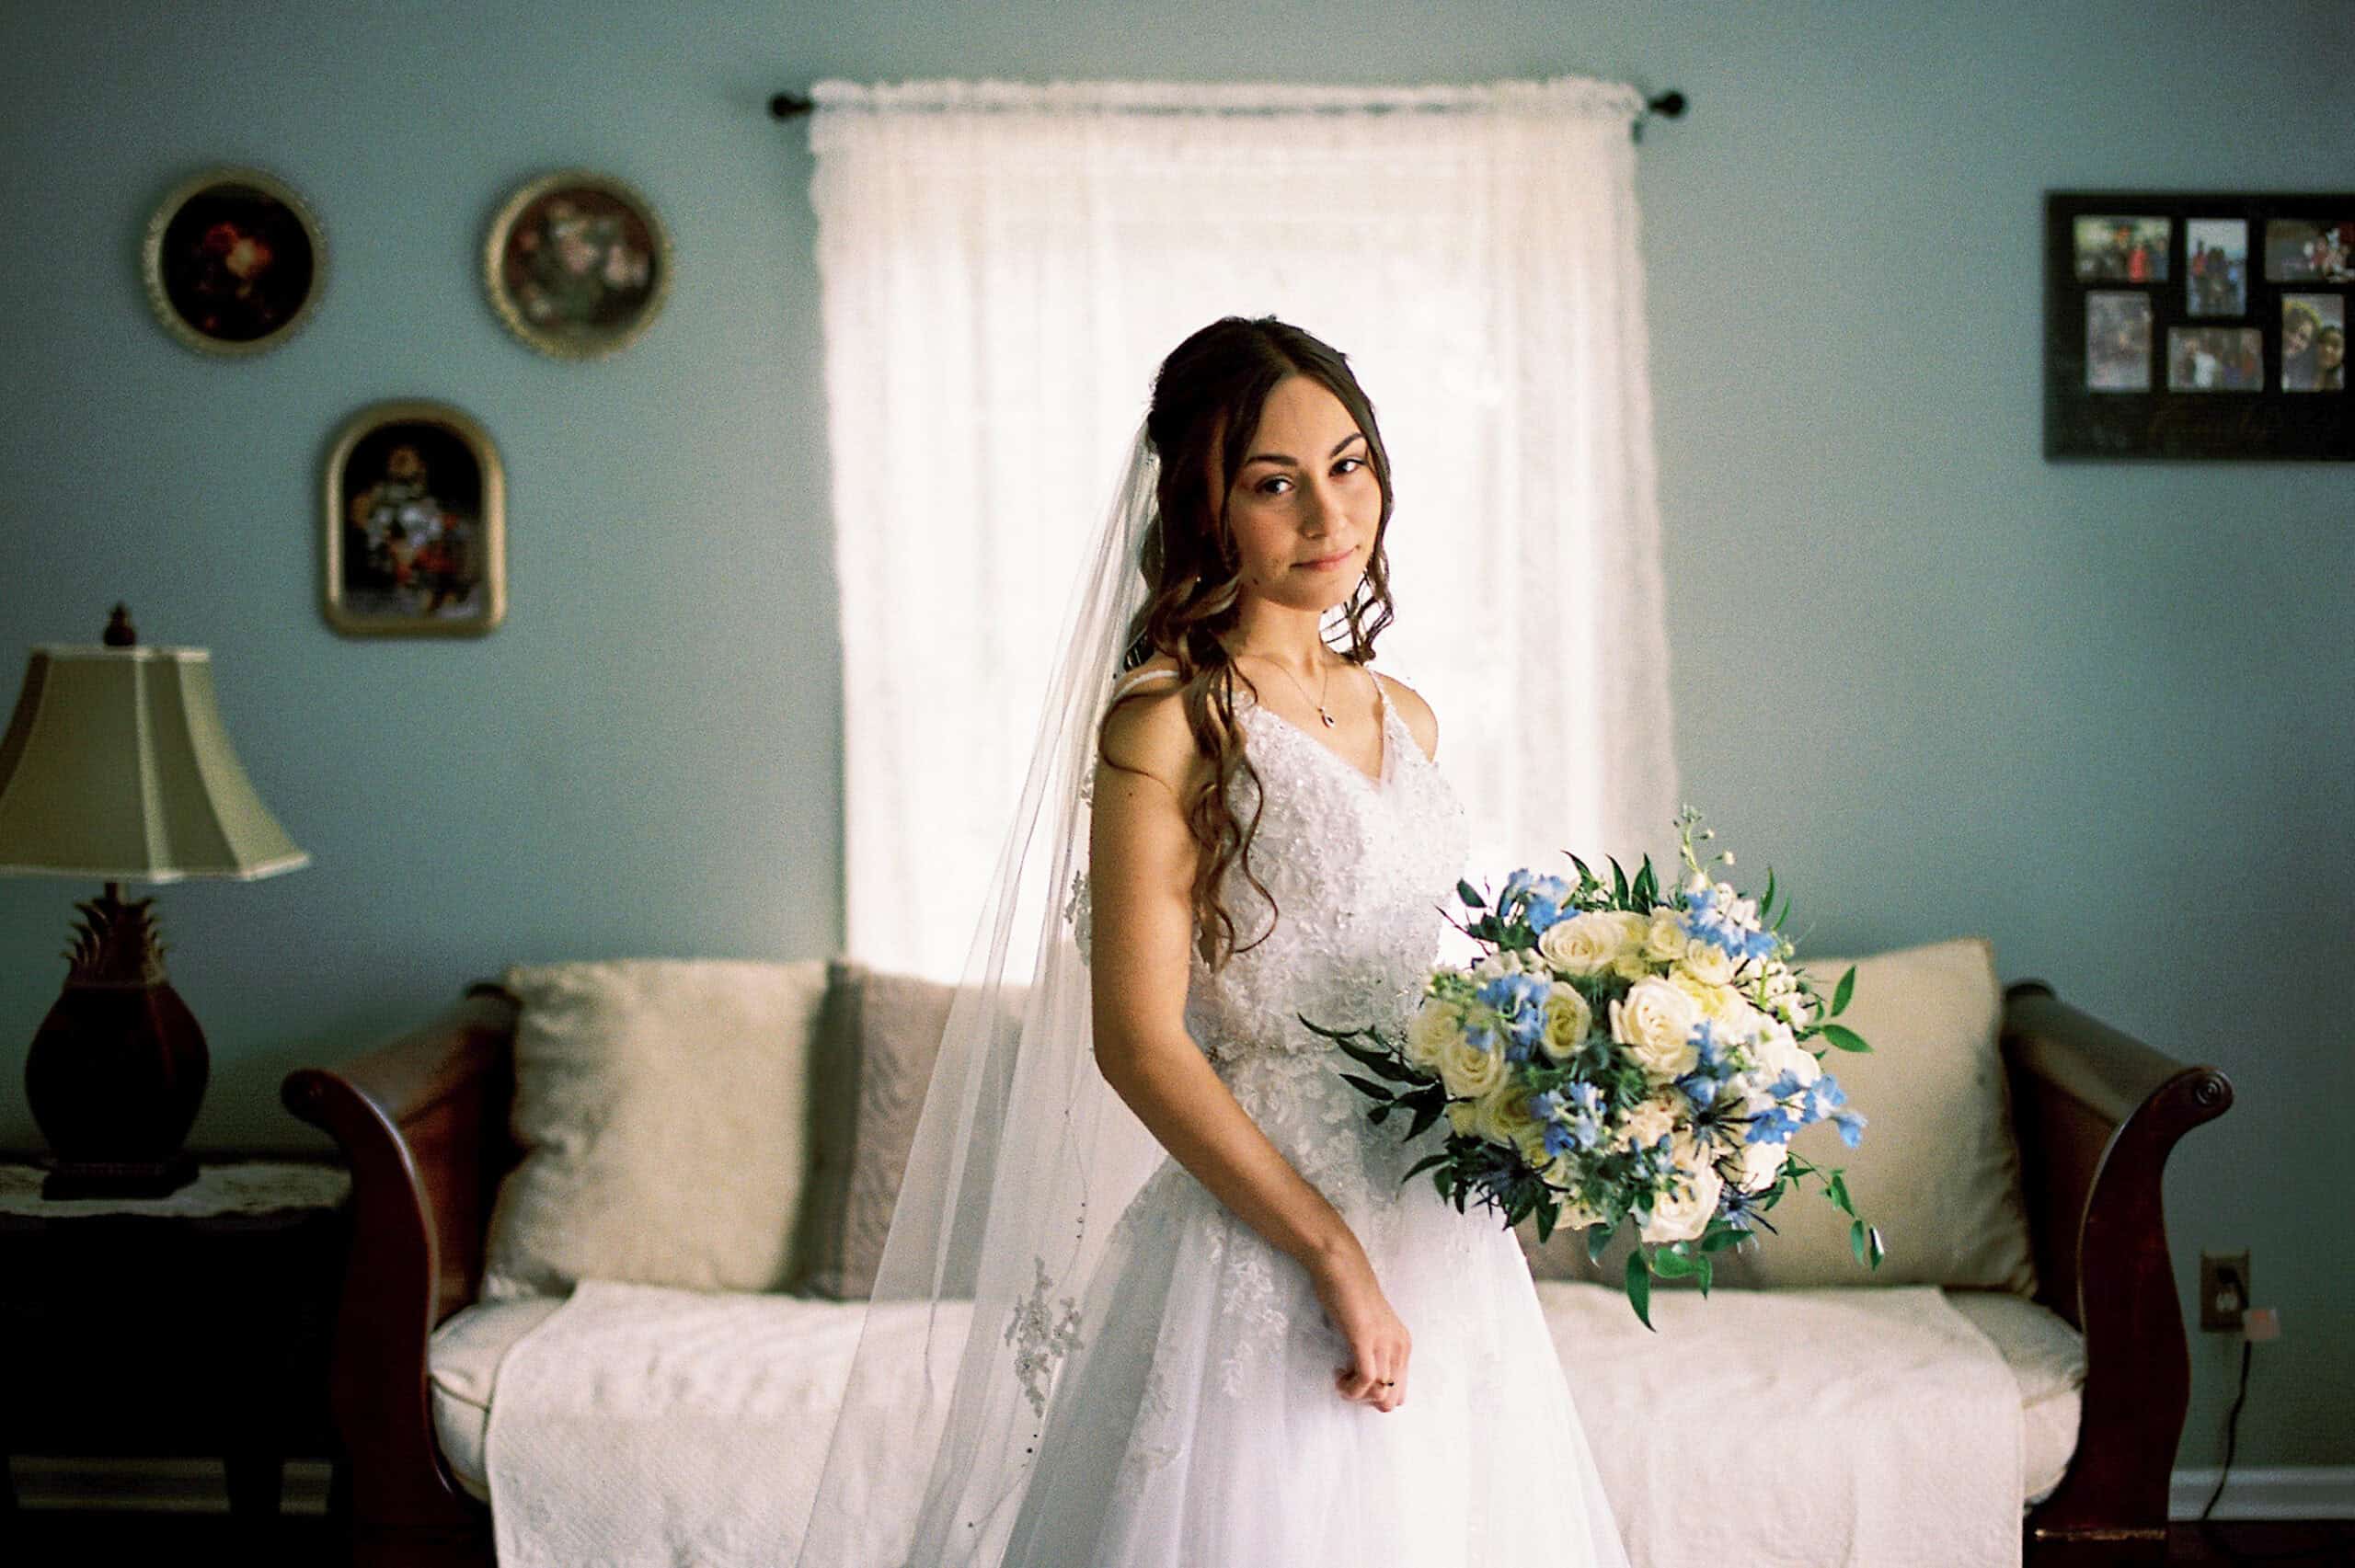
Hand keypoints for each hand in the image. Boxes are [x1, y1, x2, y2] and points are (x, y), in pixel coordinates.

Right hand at [1306, 1239, 1409, 1412]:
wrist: (1341, 1268)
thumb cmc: (1351, 1296)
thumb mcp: (1372, 1328)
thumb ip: (1376, 1350)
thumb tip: (1369, 1380)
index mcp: (1403, 1345)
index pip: (1400, 1392)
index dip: (1376, 1397)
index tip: (1357, 1384)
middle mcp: (1399, 1346)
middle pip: (1392, 1398)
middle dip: (1367, 1400)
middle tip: (1349, 1385)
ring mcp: (1384, 1343)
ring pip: (1379, 1392)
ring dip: (1356, 1394)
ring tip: (1341, 1379)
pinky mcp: (1365, 1339)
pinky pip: (1365, 1380)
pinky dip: (1350, 1387)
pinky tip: (1338, 1377)